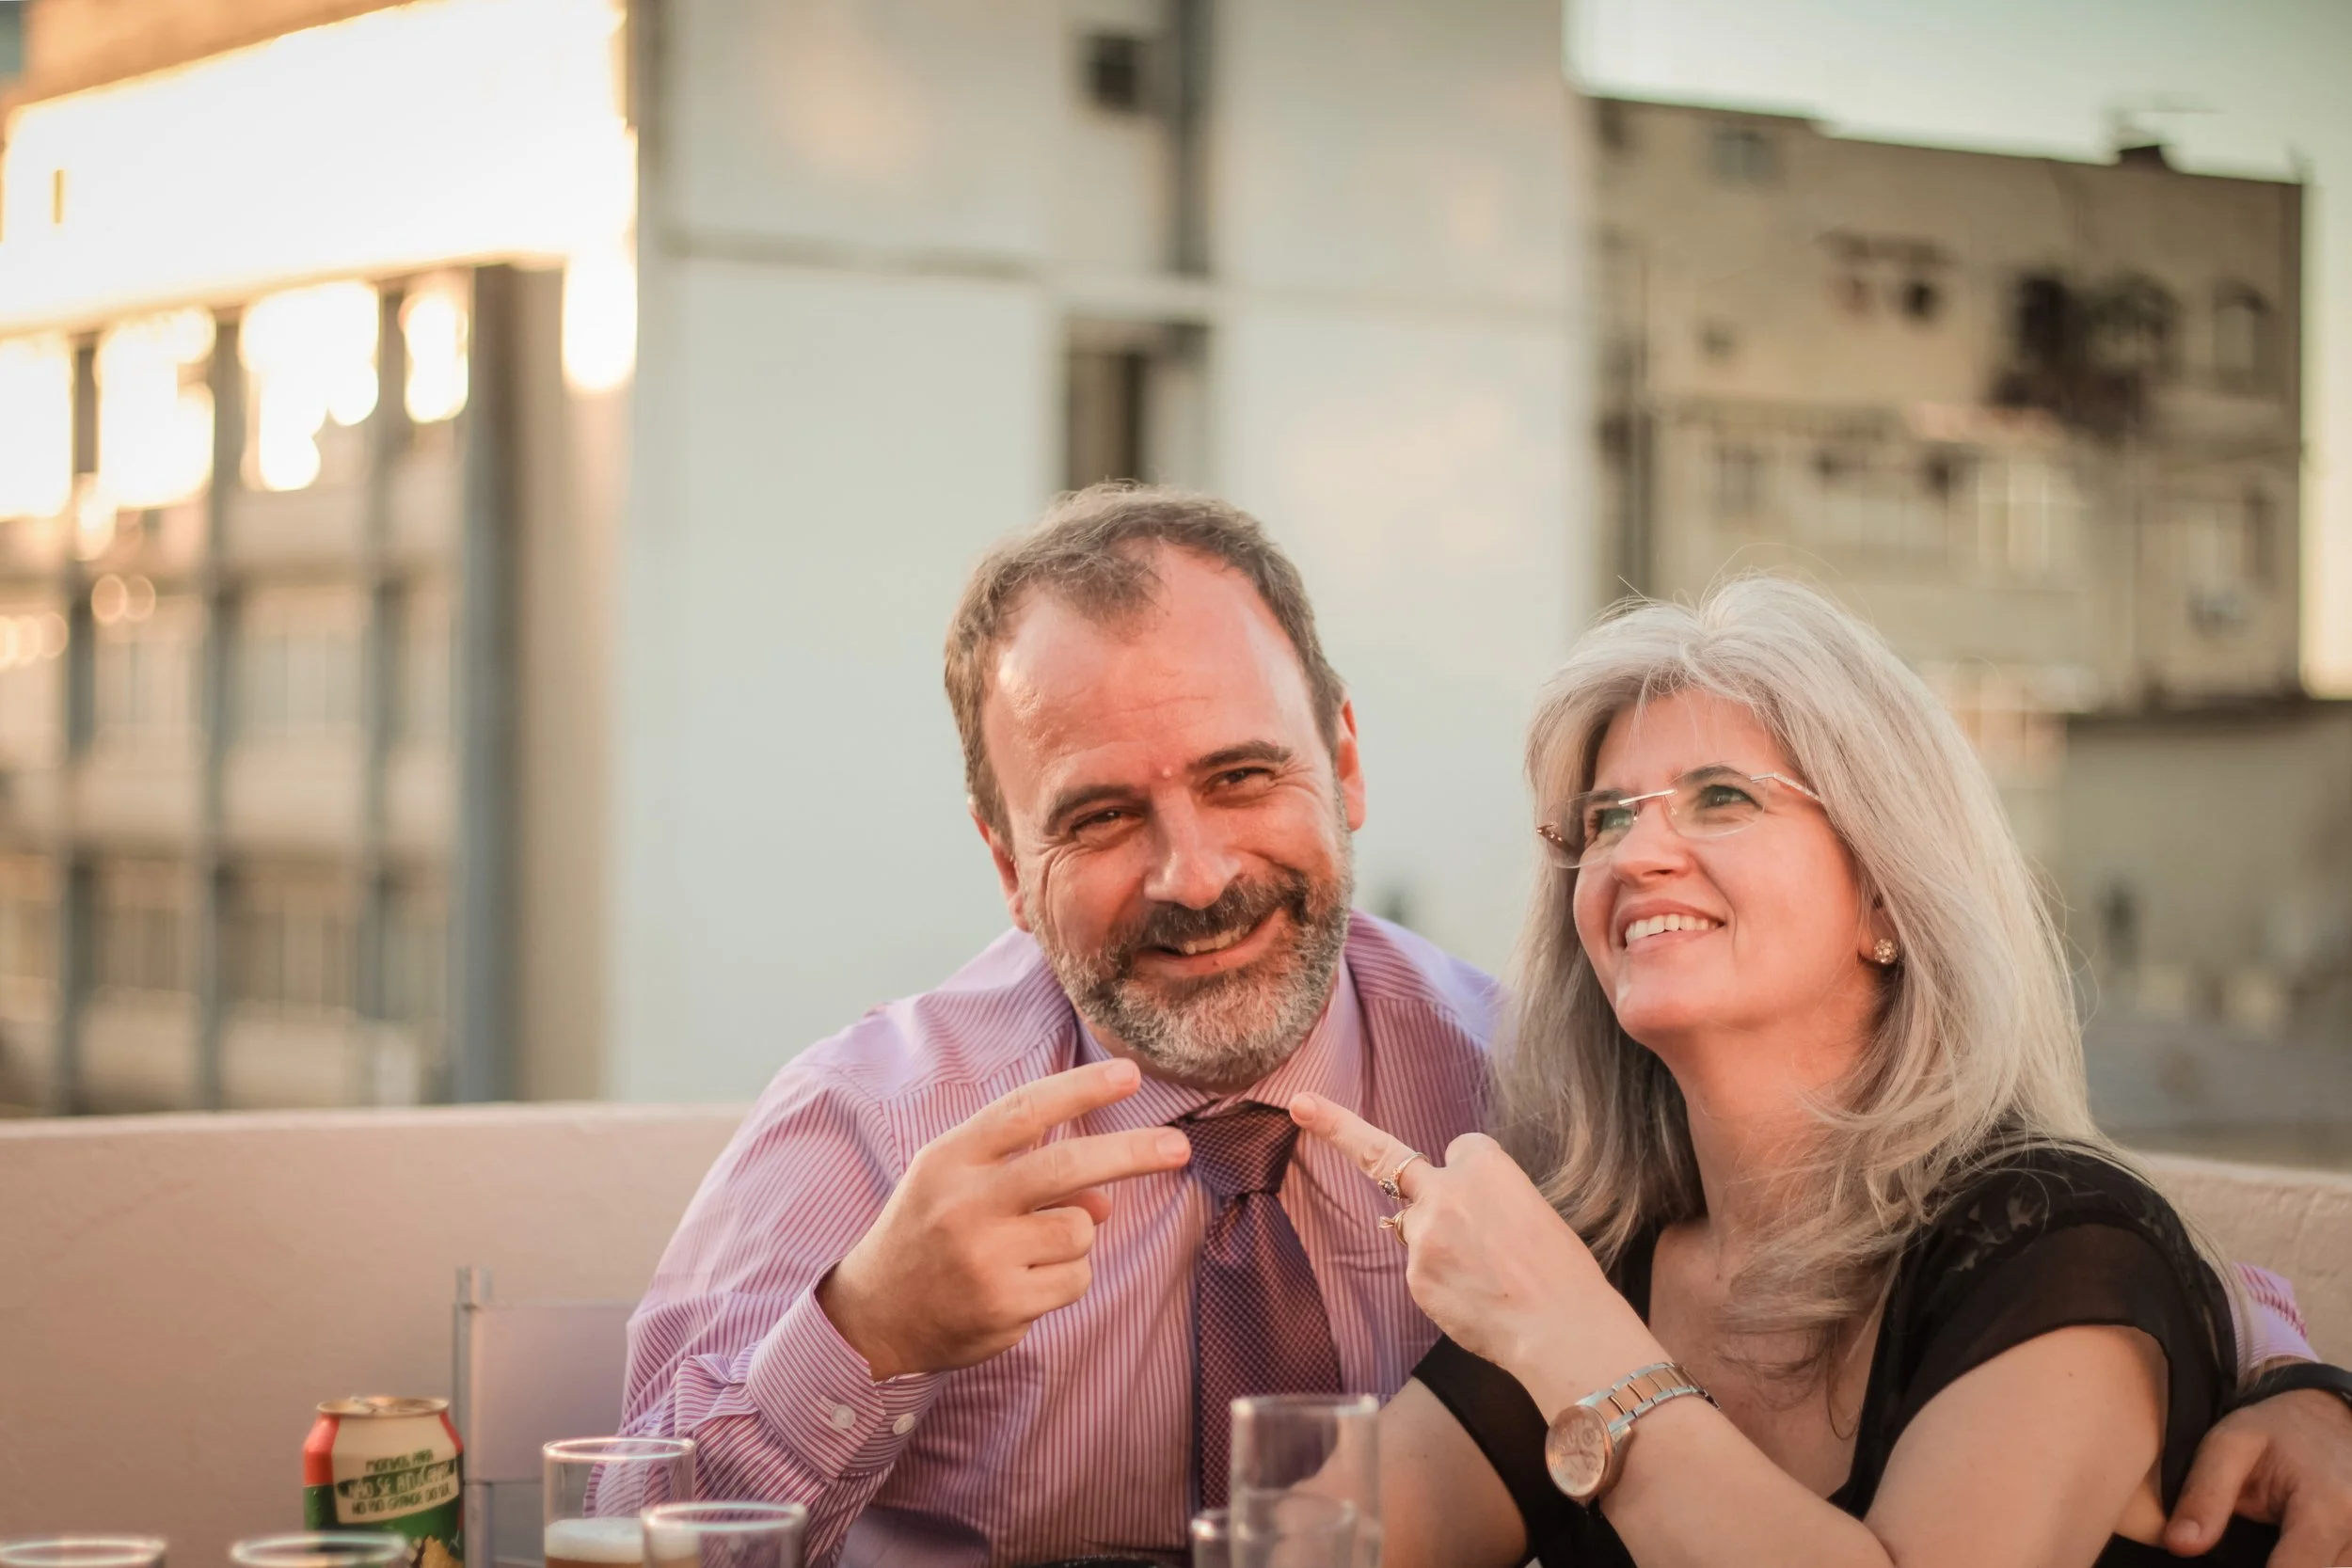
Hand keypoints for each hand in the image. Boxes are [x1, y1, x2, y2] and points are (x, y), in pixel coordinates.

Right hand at [818, 1057, 1190, 1379]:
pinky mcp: (1004, 1304)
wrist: (873, 1318)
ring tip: (1031, 1250)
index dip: (1081, 1089)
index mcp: (950, 1158)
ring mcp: (984, 1256)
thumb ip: (1024, 1169)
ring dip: (1077, 1236)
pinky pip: (1075, 1278)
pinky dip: (1065, 1279)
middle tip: (1178, 1147)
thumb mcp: (957, 1183)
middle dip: (1131, 1152)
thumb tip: (1104, 1197)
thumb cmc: (927, 1235)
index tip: (1130, 1075)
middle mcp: (965, 1203)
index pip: (1024, 1110)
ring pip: (1081, 1229)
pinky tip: (1022, 1286)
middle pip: (1066, 1166)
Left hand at [1288, 1092, 1655, 1403]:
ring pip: (1416, 1229)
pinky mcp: (1413, 1277)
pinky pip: (1420, 1271)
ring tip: (1489, 1282)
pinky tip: (1476, 1301)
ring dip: (1439, 1246)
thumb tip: (1462, 1218)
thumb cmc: (1562, 1274)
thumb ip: (1489, 1198)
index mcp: (1485, 1165)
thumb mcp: (1536, 1210)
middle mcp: (1445, 1191)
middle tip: (1302, 1106)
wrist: (1560, 1328)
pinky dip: (1442, 1283)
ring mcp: (1423, 1235)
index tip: (1485, 1195)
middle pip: (1386, 1155)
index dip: (1472, 1173)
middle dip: (1339, 1129)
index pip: (1460, 1150)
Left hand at [2166, 1387, 2351, 1566]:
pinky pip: (2339, 1566)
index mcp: (2327, 1508)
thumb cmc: (2277, 1430)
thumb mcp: (2230, 1445)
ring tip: (2263, 1545)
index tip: (2227, 1564)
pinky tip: (2283, 1550)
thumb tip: (2179, 1545)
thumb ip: (2205, 1496)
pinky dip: (2310, 1562)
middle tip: (2241, 1548)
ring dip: (2290, 1565)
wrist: (2331, 1418)